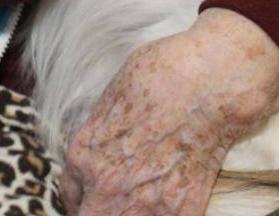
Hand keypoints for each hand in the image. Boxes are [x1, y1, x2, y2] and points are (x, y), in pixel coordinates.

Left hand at [59, 9, 278, 215]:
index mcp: (87, 156)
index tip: (93, 186)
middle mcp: (109, 187)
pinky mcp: (181, 211)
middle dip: (98, 207)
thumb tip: (100, 136)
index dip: (82, 190)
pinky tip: (166, 199)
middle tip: (113, 196)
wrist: (208, 84)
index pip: (71, 192)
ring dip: (129, 212)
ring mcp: (145, 204)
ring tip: (140, 198)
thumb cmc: (161, 76)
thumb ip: (100, 127)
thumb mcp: (115, 91)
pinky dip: (163, 214)